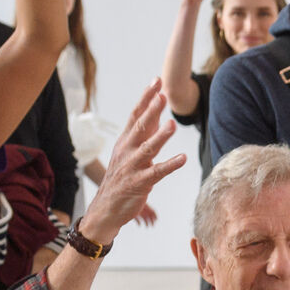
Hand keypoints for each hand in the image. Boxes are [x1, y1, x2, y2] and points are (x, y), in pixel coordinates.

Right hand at [80, 81, 185, 240]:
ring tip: (172, 124)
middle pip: (140, 127)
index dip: (146, 98)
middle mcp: (127, 151)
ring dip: (160, 137)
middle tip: (162, 95)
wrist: (105, 209)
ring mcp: (132, 167)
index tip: (157, 81)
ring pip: (148, 148)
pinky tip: (183, 158)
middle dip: (151, 111)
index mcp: (125, 141)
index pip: (136, 115)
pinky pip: (157, 172)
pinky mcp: (140, 183)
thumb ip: (143, 135)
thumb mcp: (129, 153)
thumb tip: (157, 114)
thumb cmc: (122, 178)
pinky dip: (170, 165)